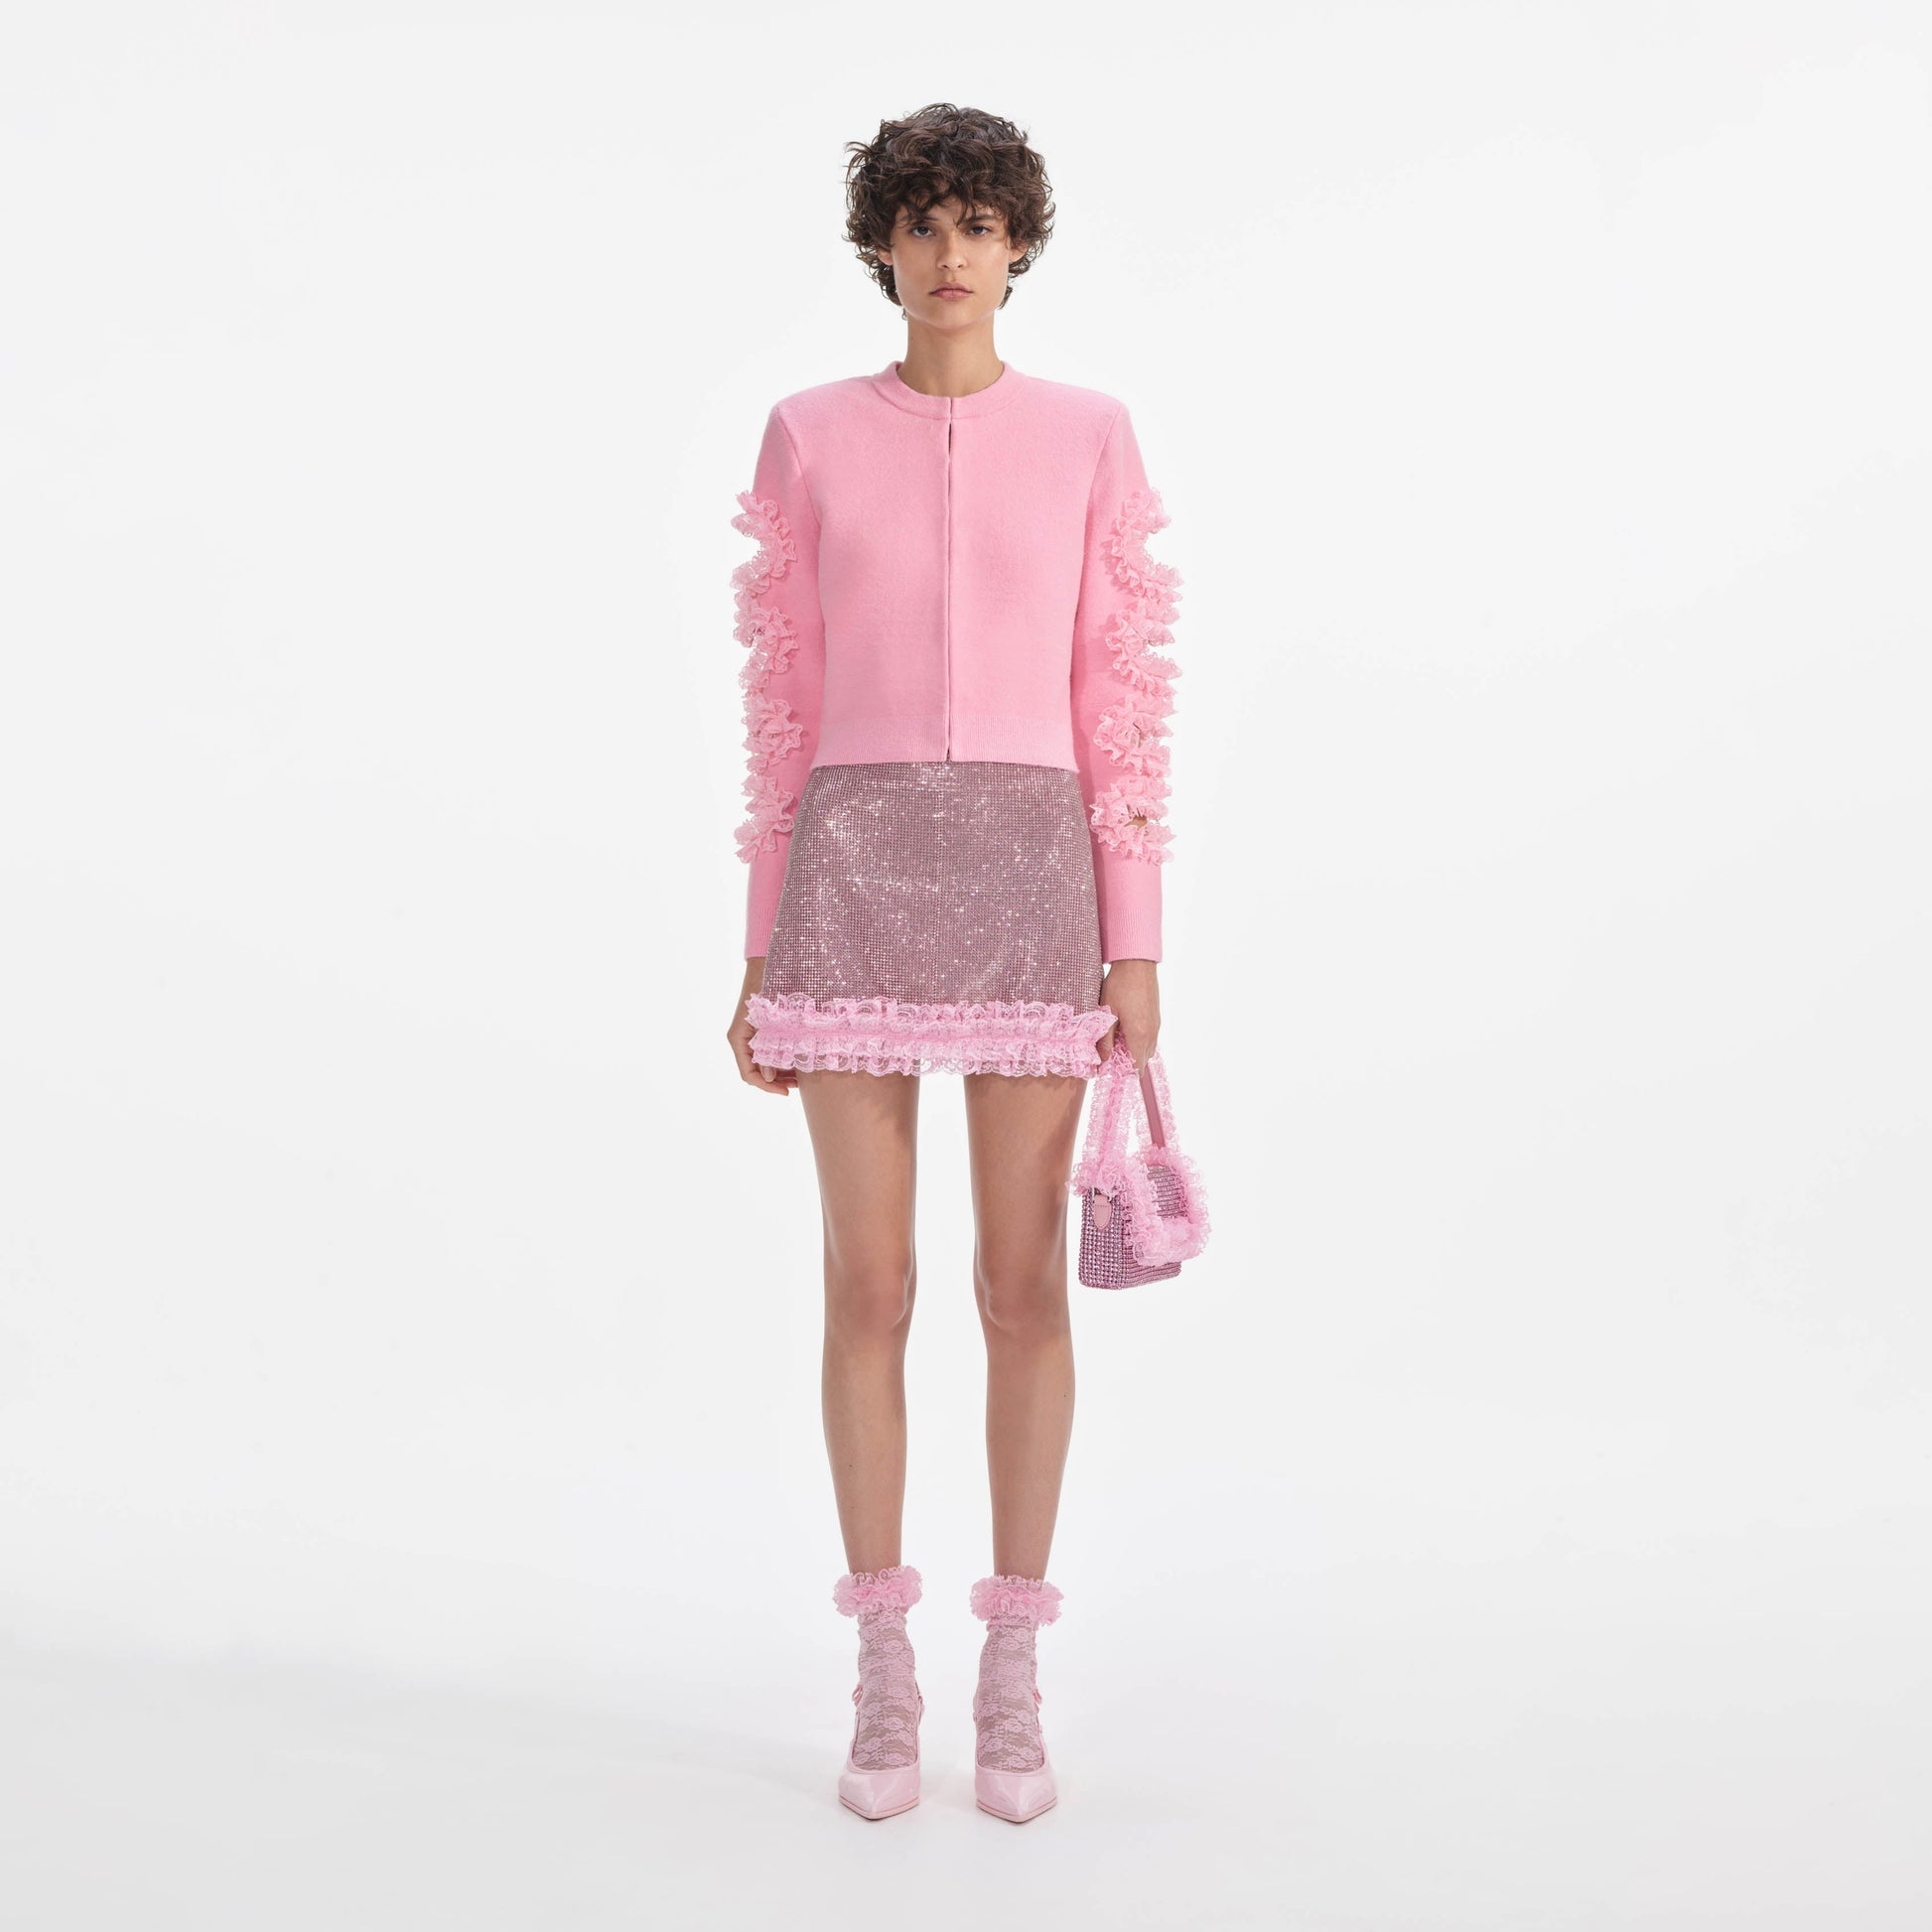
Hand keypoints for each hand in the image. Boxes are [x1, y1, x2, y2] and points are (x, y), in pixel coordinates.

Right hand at [728, 958, 797, 1094]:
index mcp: (738, 1038)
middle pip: (756, 1071)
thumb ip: (768, 1050)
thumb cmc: (768, 988)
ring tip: (802, 1077)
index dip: (766, 1086)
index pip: (748, 1074)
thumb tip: (769, 1076)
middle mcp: (742, 1039)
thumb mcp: (769, 1022)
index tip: (786, 1092)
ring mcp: (751, 1035)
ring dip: (781, 1072)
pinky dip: (782, 1058)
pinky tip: (799, 1061)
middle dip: (777, 1081)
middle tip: (798, 1087)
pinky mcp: (761, 1030)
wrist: (768, 965)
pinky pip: (769, 1051)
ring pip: (764, 1063)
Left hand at [1095, 959, 1158, 1065]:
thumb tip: (1103, 1061)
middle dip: (1127, 1063)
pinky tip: (1125, 1030)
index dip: (1122, 1073)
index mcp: (1139, 1035)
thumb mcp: (1107, 1014)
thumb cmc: (1119, 986)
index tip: (1108, 1069)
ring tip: (1116, 1042)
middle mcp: (1151, 1033)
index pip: (1136, 1067)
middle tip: (1109, 1055)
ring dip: (1134, 1052)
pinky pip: (1150, 1038)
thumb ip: (1106, 1040)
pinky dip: (1139, 1041)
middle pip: (1143, 1061)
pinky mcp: (1156, 1017)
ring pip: (1148, 1049)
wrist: (1137, 963)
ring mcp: (1156, 1025)